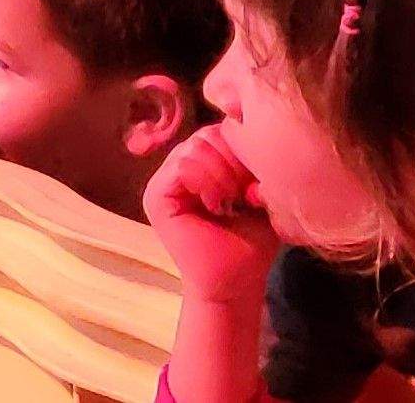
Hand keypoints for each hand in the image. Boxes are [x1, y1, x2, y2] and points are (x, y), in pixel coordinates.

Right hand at [143, 125, 282, 305]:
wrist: (236, 283)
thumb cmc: (251, 242)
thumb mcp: (258, 193)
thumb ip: (254, 160)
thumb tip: (255, 131)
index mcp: (202, 164)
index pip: (220, 131)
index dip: (242, 147)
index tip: (256, 181)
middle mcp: (178, 168)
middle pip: (207, 135)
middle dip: (233, 160)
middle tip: (244, 192)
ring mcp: (164, 181)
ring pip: (195, 147)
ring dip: (221, 173)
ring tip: (230, 201)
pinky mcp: (156, 197)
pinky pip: (182, 167)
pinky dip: (206, 181)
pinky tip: (216, 204)